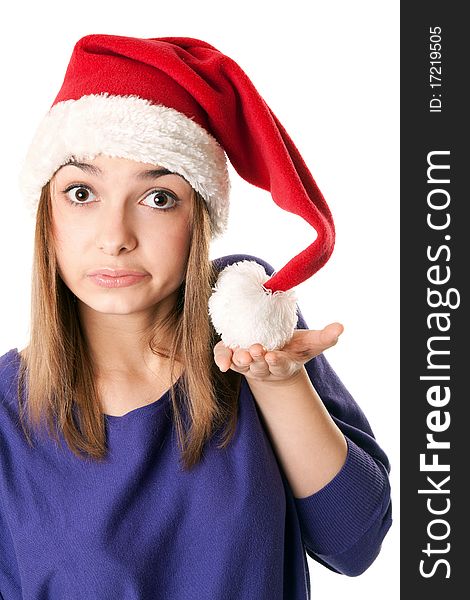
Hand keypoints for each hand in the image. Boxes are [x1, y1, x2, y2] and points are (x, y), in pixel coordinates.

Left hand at [213, 322, 343, 383]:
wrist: (274, 354)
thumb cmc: (294, 348)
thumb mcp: (311, 343)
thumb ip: (326, 337)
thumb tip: (341, 327)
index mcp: (282, 365)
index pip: (280, 365)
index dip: (276, 362)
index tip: (273, 356)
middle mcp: (263, 367)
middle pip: (259, 366)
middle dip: (256, 359)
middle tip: (254, 350)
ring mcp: (247, 364)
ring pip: (241, 365)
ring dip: (239, 360)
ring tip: (240, 352)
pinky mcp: (232, 356)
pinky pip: (225, 358)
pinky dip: (222, 359)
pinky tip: (222, 360)